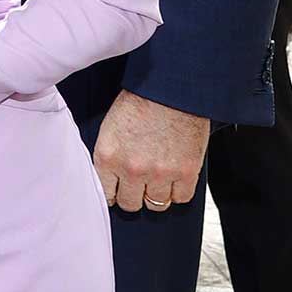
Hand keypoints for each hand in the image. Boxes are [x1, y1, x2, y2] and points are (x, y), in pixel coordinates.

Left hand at [92, 89, 209, 212]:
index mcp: (108, 156)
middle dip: (135, 194)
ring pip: (156, 204)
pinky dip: (180, 190)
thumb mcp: (110, 126)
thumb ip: (110, 155)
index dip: (115, 192)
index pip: (106, 194)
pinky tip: (176, 176)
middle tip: (140, 183)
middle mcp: (131, 169)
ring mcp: (159, 173)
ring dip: (157, 192)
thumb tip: (111, 179)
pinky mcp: (185, 172)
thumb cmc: (141, 100)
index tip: (120, 190)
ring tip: (159, 177)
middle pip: (130, 204)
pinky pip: (182, 198)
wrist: (171, 87)